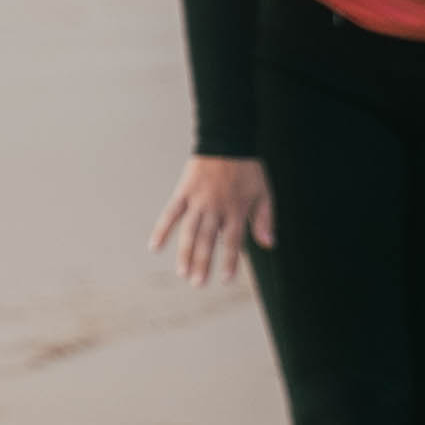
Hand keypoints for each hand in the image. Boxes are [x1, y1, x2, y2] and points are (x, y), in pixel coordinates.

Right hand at [147, 155, 272, 288]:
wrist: (226, 140)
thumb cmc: (247, 169)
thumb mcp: (263, 193)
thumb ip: (264, 219)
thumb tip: (269, 244)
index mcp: (236, 209)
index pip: (232, 241)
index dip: (230, 261)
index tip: (225, 280)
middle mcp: (216, 208)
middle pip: (208, 240)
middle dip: (203, 263)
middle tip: (198, 284)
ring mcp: (198, 200)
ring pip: (189, 231)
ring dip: (185, 253)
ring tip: (182, 272)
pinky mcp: (183, 192)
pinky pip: (170, 213)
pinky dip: (162, 230)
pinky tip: (154, 246)